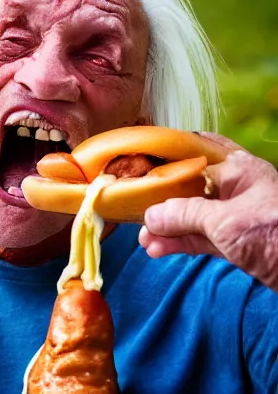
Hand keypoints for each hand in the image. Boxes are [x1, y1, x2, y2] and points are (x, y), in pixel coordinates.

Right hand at [139, 133, 277, 291]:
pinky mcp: (234, 242)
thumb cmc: (274, 233)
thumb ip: (184, 215)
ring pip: (192, 217)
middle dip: (163, 202)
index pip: (198, 153)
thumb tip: (150, 216)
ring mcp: (234, 217)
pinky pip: (199, 238)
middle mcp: (235, 189)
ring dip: (167, 228)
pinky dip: (179, 244)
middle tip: (139, 212)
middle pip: (190, 189)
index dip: (170, 157)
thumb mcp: (225, 221)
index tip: (143, 164)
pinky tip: (158, 249)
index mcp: (239, 169)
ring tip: (144, 240)